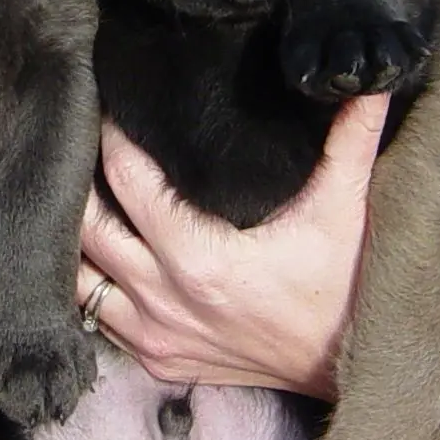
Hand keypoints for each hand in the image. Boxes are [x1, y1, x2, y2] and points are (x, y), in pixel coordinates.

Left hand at [76, 96, 439, 396]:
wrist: (356, 364)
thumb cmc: (347, 283)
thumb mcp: (345, 206)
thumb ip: (350, 136)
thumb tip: (363, 75)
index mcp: (199, 258)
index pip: (125, 178)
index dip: (110, 134)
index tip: (108, 100)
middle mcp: (164, 300)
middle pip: (84, 225)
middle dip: (78, 178)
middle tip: (80, 136)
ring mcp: (155, 336)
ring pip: (78, 277)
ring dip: (76, 234)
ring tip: (81, 188)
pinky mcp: (157, 360)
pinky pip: (96, 317)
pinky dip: (91, 280)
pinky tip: (99, 246)